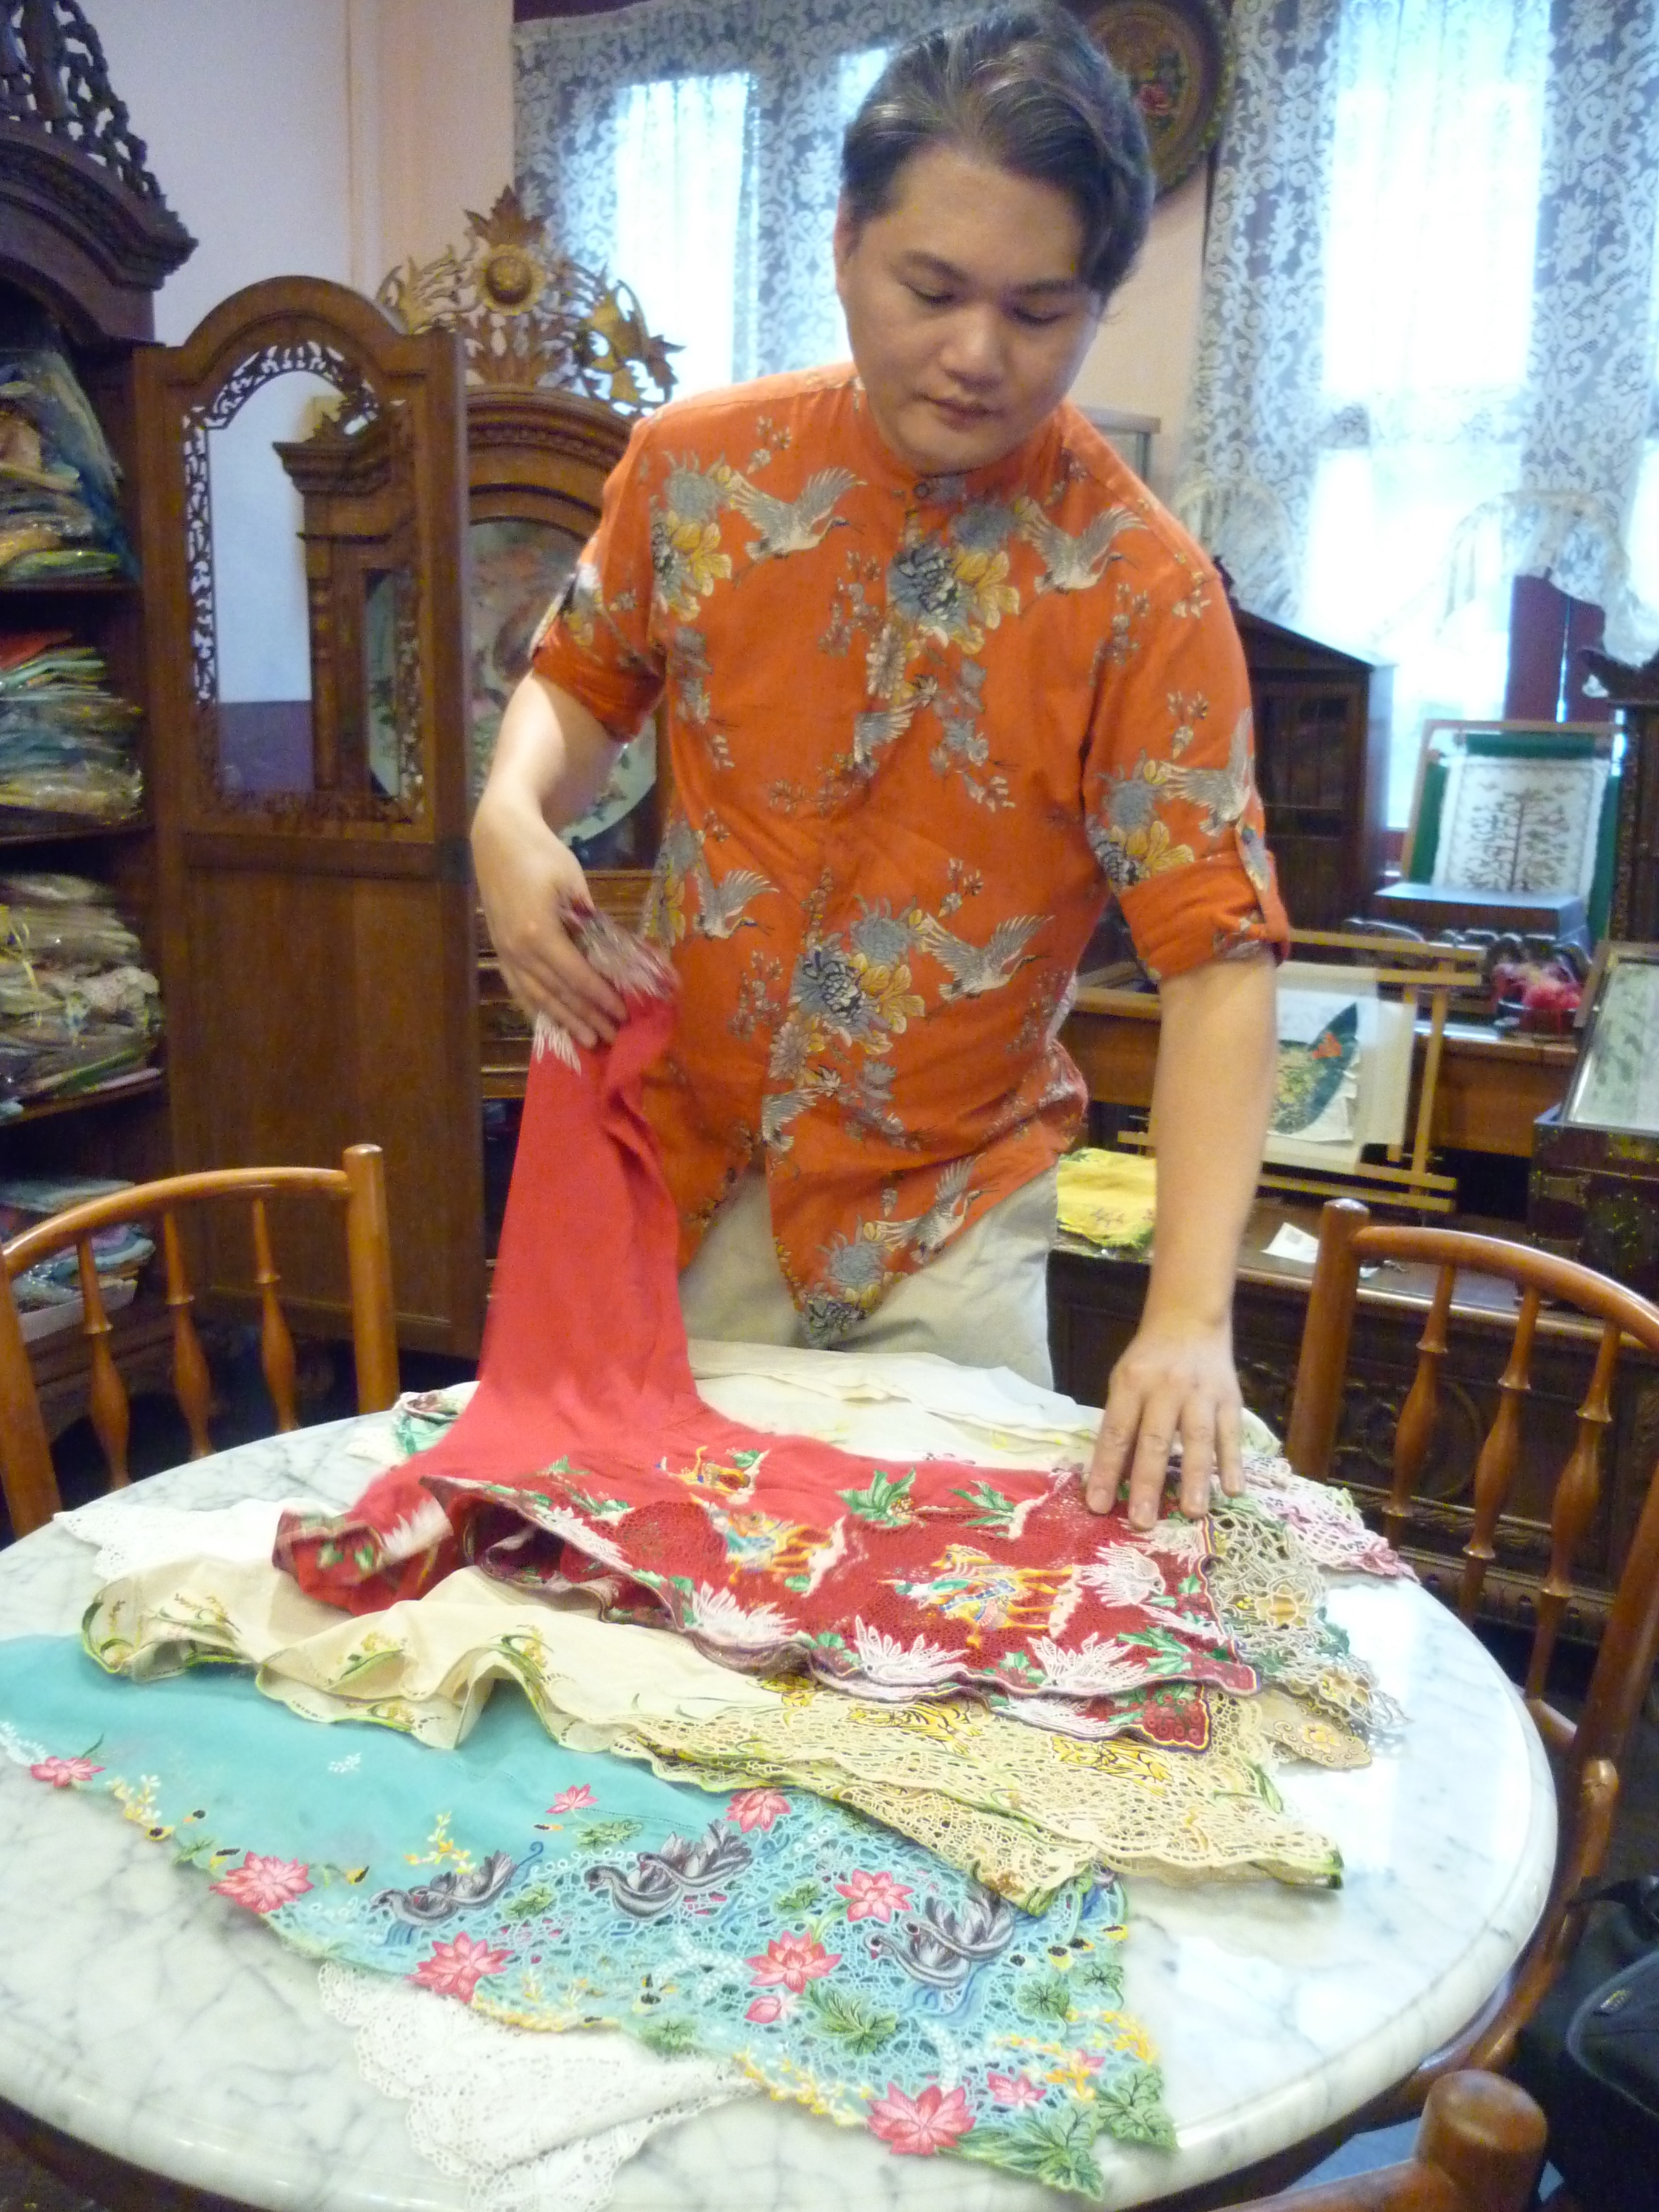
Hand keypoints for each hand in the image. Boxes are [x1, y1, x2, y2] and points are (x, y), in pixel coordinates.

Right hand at [472, 803, 626, 1049]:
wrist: (498, 838)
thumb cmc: (541, 855)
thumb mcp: (573, 883)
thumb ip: (588, 922)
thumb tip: (607, 956)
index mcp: (539, 933)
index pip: (576, 976)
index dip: (600, 998)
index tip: (622, 1013)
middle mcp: (518, 950)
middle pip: (557, 994)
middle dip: (586, 1017)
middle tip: (612, 1038)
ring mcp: (504, 952)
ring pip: (536, 997)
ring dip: (564, 1020)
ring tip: (587, 1040)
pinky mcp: (499, 950)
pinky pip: (518, 987)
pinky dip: (537, 1008)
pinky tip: (551, 1021)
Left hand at [1085, 1318, 1245, 1528]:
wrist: (1189, 1319)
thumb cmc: (1149, 1359)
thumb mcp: (1124, 1380)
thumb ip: (1121, 1422)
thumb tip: (1111, 1476)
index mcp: (1132, 1384)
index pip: (1116, 1433)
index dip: (1106, 1470)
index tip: (1098, 1506)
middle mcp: (1166, 1389)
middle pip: (1155, 1441)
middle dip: (1148, 1484)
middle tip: (1142, 1522)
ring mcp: (1201, 1394)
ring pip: (1198, 1440)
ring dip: (1195, 1479)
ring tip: (1192, 1513)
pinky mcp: (1230, 1399)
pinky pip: (1231, 1434)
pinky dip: (1232, 1463)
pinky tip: (1232, 1490)